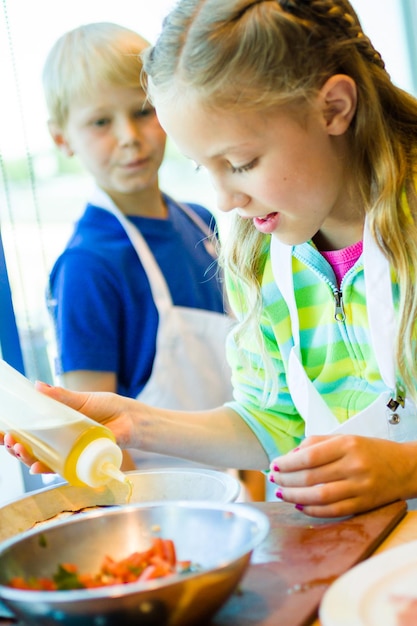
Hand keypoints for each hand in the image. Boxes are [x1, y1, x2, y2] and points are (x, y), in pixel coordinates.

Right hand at [1, 382, 144, 474]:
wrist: (131, 419)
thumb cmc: (109, 408)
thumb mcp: (82, 400)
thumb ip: (62, 396)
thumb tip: (37, 386)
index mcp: (57, 425)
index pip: (30, 432)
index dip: (13, 434)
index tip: (2, 432)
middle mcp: (59, 441)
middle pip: (30, 448)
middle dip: (15, 446)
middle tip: (9, 440)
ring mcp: (68, 453)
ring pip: (41, 460)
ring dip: (26, 457)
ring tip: (19, 449)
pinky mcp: (80, 462)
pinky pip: (60, 469)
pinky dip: (47, 469)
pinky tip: (36, 467)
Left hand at [269, 435, 416, 517]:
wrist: (406, 468)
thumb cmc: (371, 450)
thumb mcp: (346, 438)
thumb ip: (317, 443)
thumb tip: (290, 455)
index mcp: (347, 445)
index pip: (309, 456)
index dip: (287, 463)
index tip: (274, 465)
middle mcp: (353, 466)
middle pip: (310, 477)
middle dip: (286, 480)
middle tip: (274, 479)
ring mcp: (359, 487)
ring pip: (319, 496)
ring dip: (295, 496)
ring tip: (282, 492)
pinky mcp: (363, 504)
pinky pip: (332, 511)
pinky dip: (312, 510)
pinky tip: (300, 505)